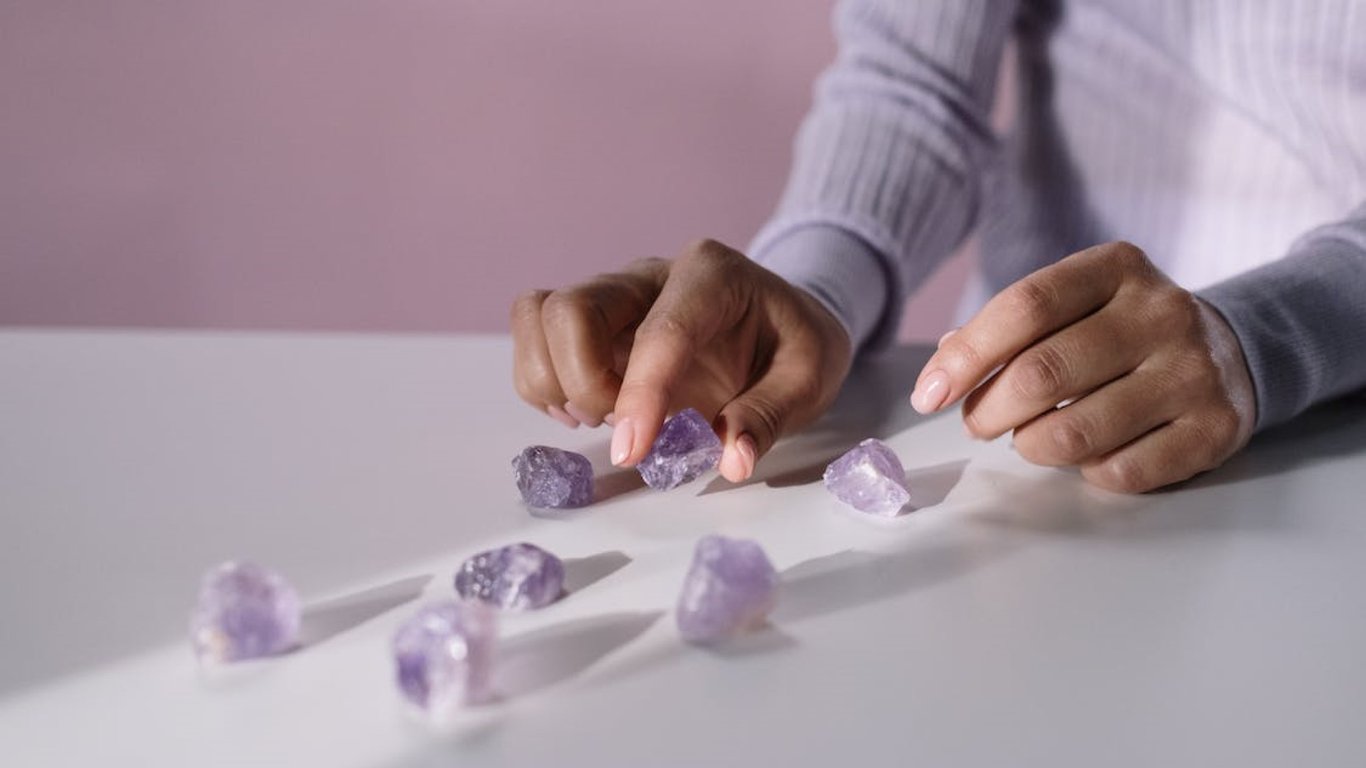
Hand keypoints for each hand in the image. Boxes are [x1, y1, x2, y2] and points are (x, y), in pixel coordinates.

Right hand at [511, 239, 852, 481]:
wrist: (782, 319)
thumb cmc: (793, 344)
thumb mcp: (810, 377)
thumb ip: (769, 415)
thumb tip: (731, 460)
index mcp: (713, 276)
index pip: (662, 331)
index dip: (641, 395)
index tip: (634, 453)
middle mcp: (650, 276)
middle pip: (573, 307)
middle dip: (583, 381)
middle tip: (625, 429)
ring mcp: (613, 296)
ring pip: (539, 314)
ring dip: (554, 380)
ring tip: (599, 417)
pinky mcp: (591, 322)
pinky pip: (535, 333)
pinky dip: (543, 379)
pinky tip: (587, 410)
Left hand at [910, 241, 1256, 492]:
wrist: (1232, 352)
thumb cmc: (1123, 330)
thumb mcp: (1075, 304)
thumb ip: (1010, 327)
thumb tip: (942, 367)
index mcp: (1117, 268)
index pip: (1024, 307)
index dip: (966, 356)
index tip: (929, 394)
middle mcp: (1162, 313)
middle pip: (1041, 373)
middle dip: (988, 410)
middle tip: (977, 423)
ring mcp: (1194, 371)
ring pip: (1076, 431)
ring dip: (1031, 445)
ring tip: (1028, 439)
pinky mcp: (1215, 429)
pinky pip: (1121, 471)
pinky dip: (1085, 471)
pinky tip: (1086, 454)